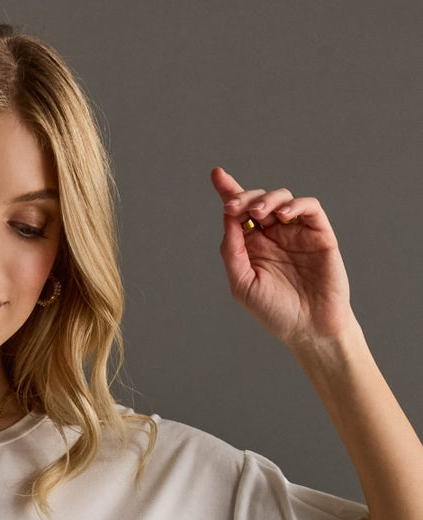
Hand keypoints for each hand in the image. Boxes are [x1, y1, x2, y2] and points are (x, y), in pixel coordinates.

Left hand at [211, 166, 356, 349]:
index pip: (239, 214)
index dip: (228, 191)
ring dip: (267, 199)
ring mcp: (296, 233)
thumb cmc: (274, 312)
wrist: (308, 329)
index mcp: (252, 247)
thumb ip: (232, 252)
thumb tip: (228, 218)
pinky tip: (284, 214)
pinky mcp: (319, 234)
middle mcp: (273, 236)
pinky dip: (296, 204)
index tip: (216, 174)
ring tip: (259, 213)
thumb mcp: (242, 284)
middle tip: (235, 207)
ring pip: (282, 198)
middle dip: (244, 197)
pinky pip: (309, 207)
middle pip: (257, 201)